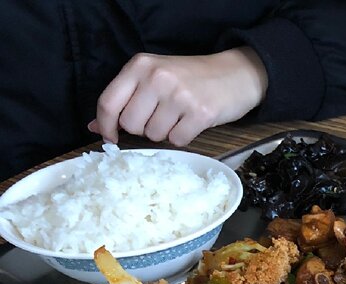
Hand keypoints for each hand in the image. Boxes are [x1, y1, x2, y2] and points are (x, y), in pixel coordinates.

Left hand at [89, 48, 267, 146]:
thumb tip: (95, 127)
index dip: (106, 125)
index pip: (108, 102)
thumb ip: (125, 98)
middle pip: (131, 124)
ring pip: (154, 135)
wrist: (235, 74)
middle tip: (159, 119)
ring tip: (178, 118)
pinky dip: (182, 138)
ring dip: (164, 133)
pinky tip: (191, 123)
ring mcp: (179, 96)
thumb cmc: (192, 78)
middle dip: (142, 129)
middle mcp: (157, 78)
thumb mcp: (154, 77)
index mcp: (140, 66)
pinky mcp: (200, 113)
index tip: (111, 136)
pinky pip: (177, 141)